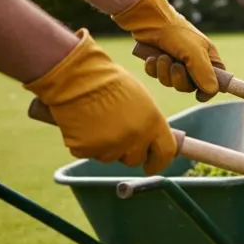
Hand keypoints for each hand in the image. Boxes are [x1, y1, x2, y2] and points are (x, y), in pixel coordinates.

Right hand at [24, 29, 178, 174]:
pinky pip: (88, 153)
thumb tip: (153, 139)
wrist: (77, 77)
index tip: (151, 166)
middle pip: (136, 159)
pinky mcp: (86, 149)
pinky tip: (83, 125)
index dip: (159, 162)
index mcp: (153, 124)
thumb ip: (149, 123)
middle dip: (128, 153)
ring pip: (111, 157)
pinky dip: (85, 144)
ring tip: (98, 123)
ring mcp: (110, 145)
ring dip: (106, 147)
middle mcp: (135, 138)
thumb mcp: (142, 100)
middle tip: (118, 136)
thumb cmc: (109, 82)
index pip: (166, 154)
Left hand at [112, 0, 224, 99]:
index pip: (215, 81)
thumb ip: (204, 72)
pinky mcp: (159, 63)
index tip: (200, 96)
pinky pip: (156, 76)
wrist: (151, 20)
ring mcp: (175, 63)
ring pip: (170, 82)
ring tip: (162, 57)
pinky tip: (152, 57)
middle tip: (175, 67)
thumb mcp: (194, 52)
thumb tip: (212, 91)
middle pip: (189, 86)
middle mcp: (193, 63)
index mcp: (208, 59)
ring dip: (164, 72)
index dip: (208, 90)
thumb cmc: (177, 33)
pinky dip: (153, 68)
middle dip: (179, 79)